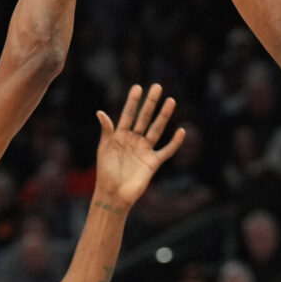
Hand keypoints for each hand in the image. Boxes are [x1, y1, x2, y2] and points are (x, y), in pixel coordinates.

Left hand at [94, 84, 186, 208]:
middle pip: (144, 118)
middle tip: (157, 87)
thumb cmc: (105, 172)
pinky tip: (181, 131)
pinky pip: (166, 150)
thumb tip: (100, 113)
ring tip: (171, 100)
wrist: (113, 194)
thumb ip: (106, 131)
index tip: (138, 87)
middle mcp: (134, 140)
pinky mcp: (153, 162)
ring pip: (156, 129)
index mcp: (120, 135)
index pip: (128, 114)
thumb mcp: (104, 149)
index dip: (133, 102)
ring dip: (163, 116)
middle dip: (150, 103)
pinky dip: (174, 142)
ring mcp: (145, 150)